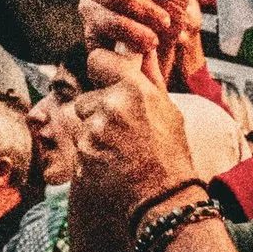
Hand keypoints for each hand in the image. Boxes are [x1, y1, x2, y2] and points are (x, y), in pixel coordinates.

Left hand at [74, 45, 204, 205]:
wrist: (165, 201)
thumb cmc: (171, 155)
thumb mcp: (168, 111)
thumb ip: (149, 77)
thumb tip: (143, 50)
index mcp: (133, 89)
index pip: (96, 59)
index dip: (100, 69)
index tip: (107, 79)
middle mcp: (110, 106)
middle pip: (86, 98)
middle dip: (97, 112)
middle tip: (122, 131)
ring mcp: (93, 133)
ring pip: (83, 125)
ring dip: (94, 136)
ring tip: (120, 152)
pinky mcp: (82, 156)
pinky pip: (80, 148)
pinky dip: (92, 156)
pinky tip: (113, 166)